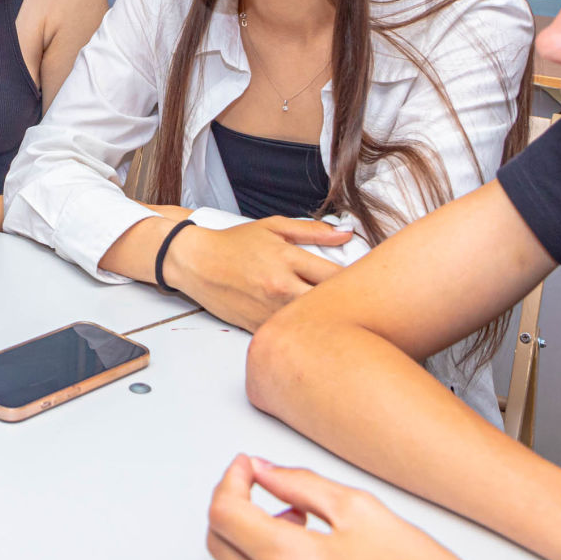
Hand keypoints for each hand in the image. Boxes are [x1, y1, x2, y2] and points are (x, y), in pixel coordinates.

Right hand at [165, 217, 352, 331]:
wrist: (196, 262)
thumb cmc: (234, 243)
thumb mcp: (273, 227)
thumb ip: (313, 231)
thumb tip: (347, 233)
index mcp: (287, 259)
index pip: (337, 275)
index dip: (357, 280)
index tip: (364, 281)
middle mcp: (280, 287)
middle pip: (329, 303)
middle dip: (346, 304)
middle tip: (358, 303)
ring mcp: (269, 310)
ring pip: (311, 322)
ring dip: (326, 320)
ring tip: (338, 317)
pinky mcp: (258, 326)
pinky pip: (290, 333)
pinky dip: (302, 331)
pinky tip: (310, 327)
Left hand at [207, 455, 491, 559]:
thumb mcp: (362, 510)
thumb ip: (300, 483)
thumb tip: (261, 469)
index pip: (224, 513)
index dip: (230, 479)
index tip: (246, 466)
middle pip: (218, 541)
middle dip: (234, 504)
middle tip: (265, 486)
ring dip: (242, 540)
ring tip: (290, 524)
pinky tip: (292, 555)